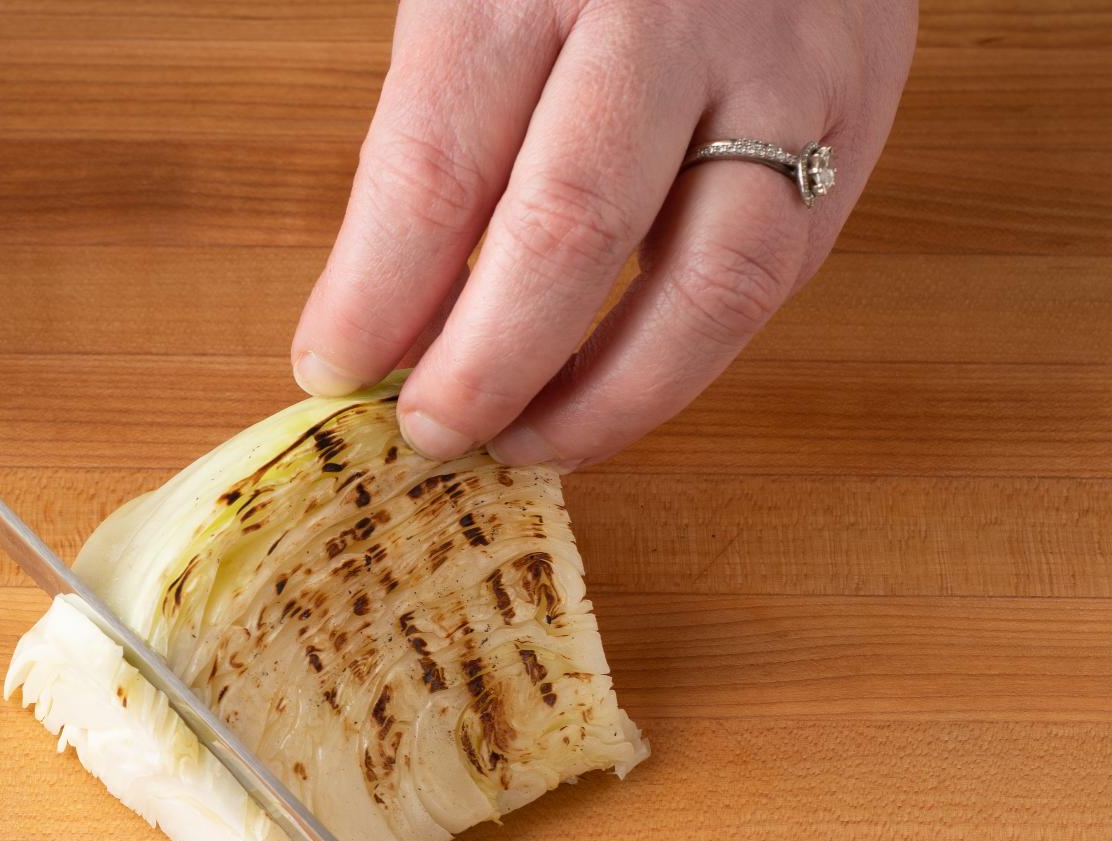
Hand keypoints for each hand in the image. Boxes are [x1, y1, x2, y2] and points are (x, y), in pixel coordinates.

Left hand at [292, 0, 916, 467]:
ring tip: (529, 444)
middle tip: (431, 434)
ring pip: (711, 280)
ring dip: (610, 397)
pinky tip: (617, 385)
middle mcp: (663, 15)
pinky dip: (690, 354)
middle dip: (487, 367)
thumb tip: (382, 330)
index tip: (333, 371)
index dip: (376, 296)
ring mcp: (779, 64)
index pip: (436, 164)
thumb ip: (433, 148)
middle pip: (569, 228)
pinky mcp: (861, 105)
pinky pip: (779, 268)